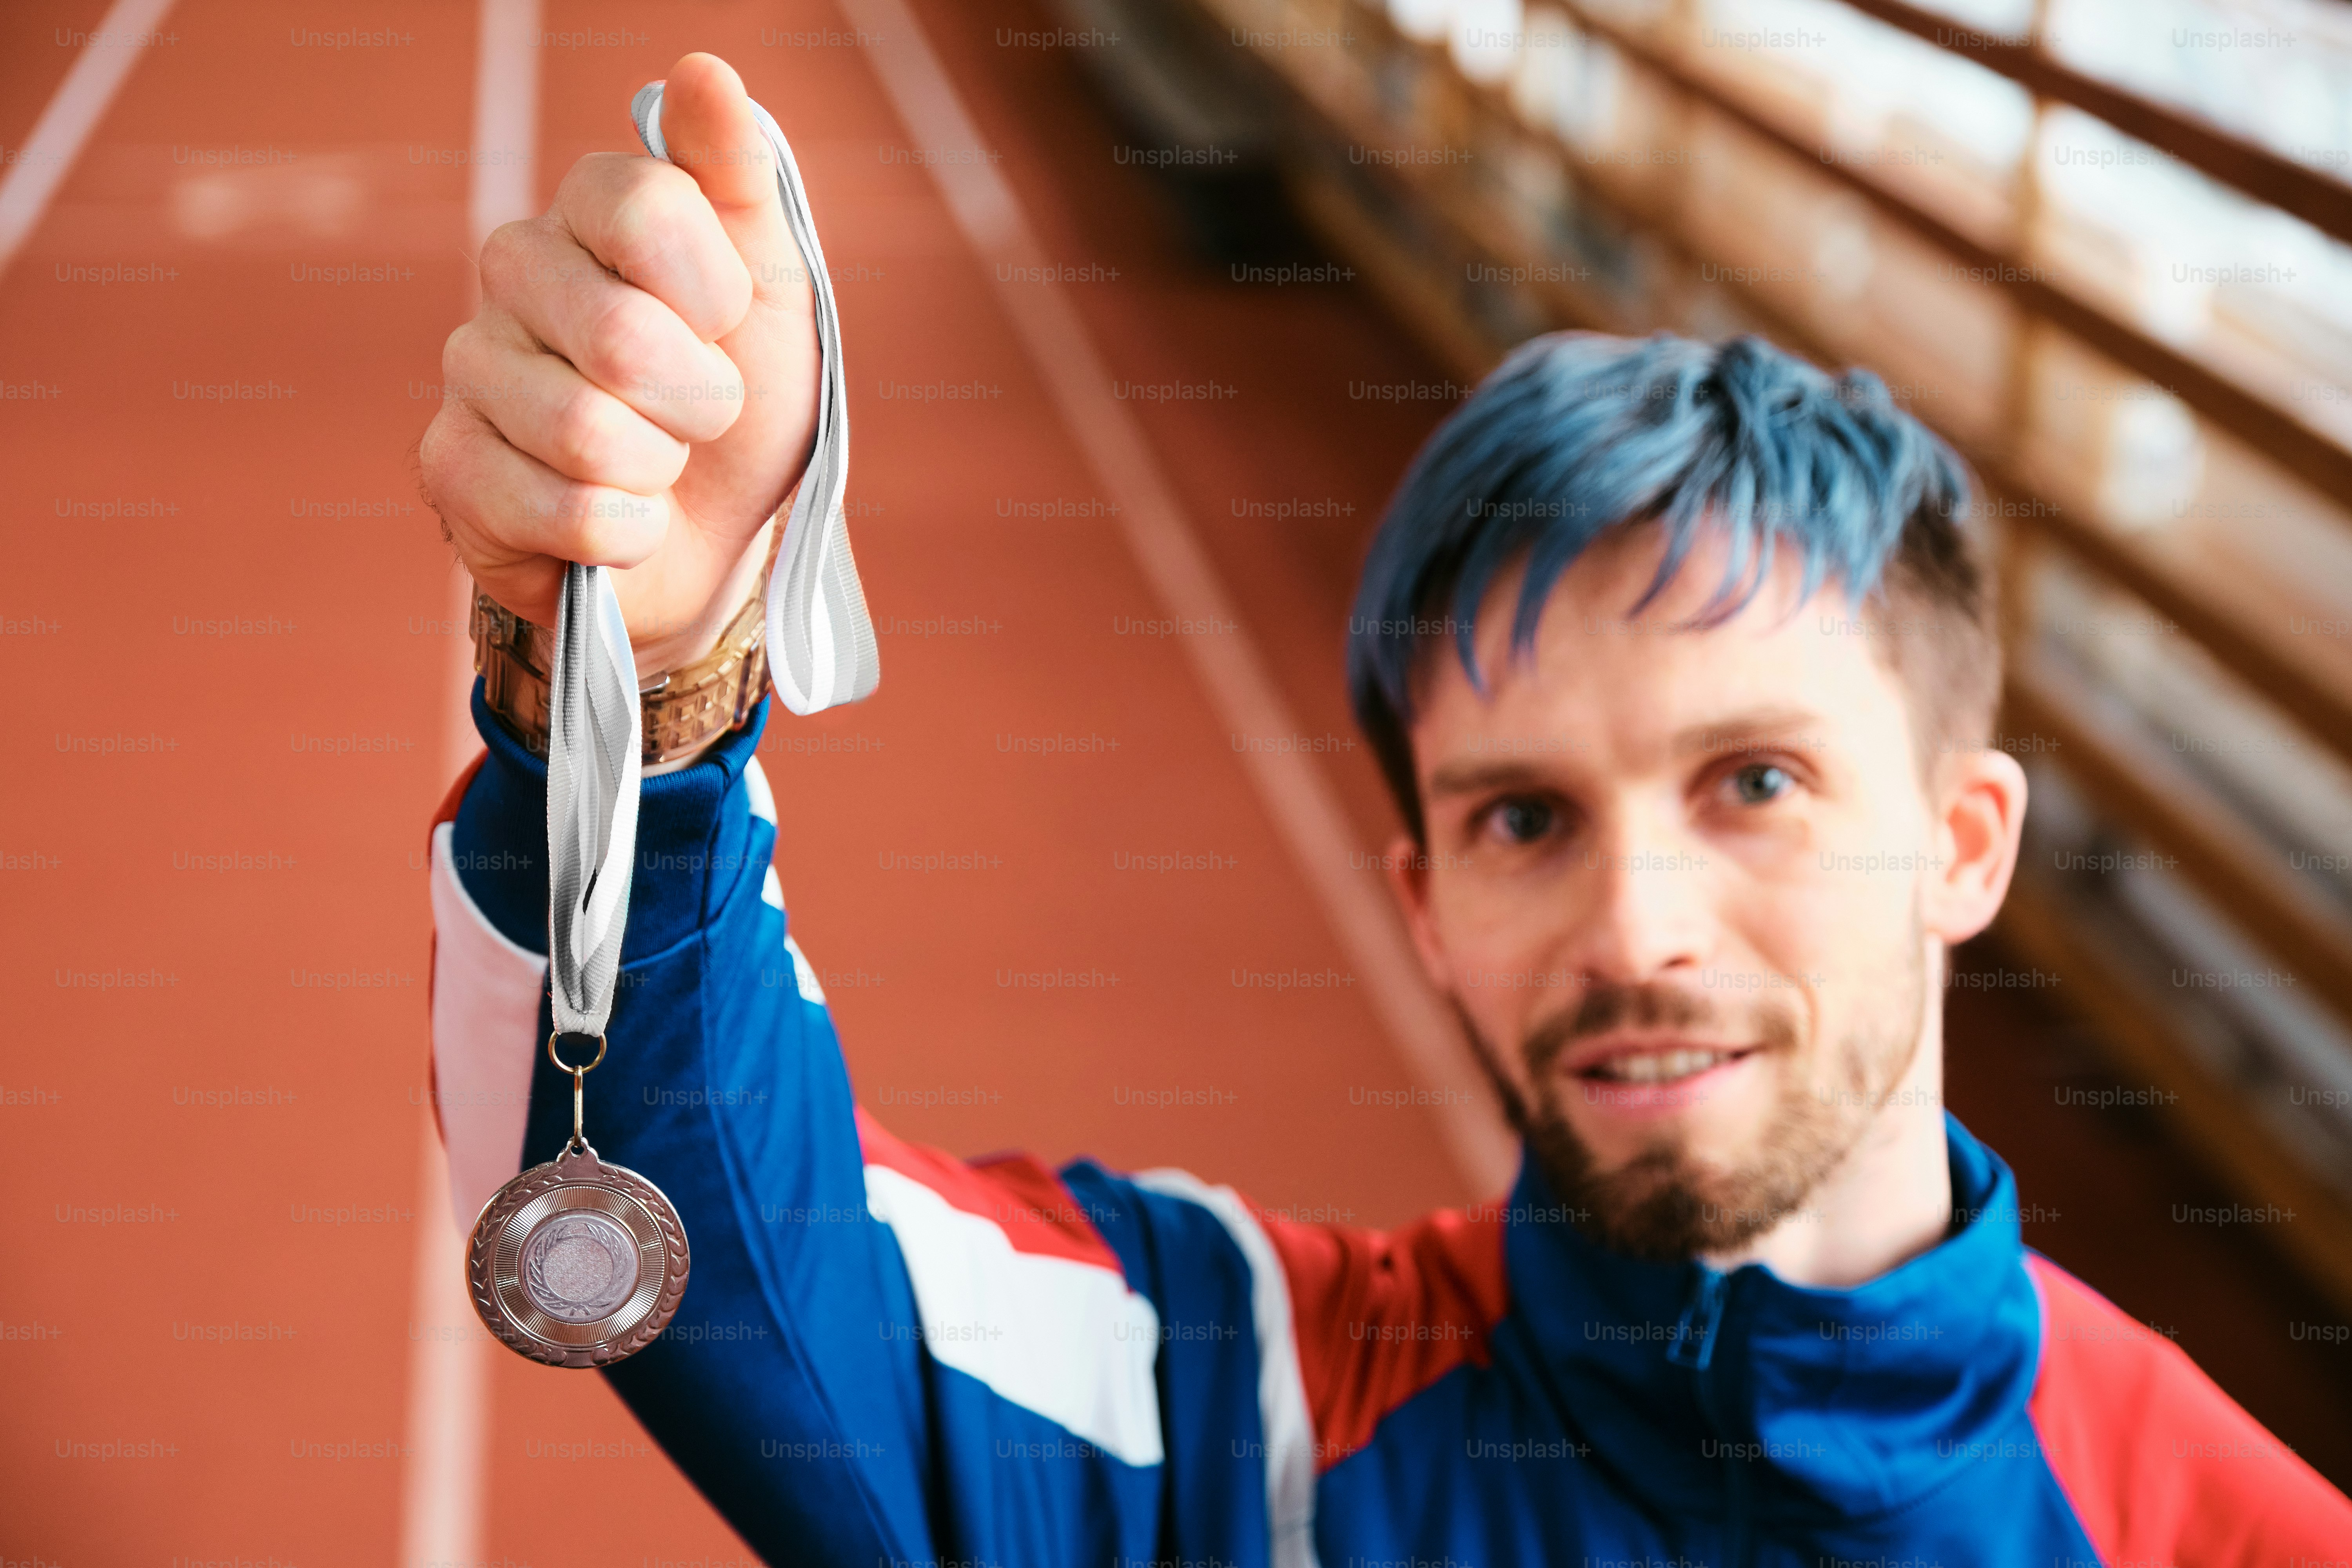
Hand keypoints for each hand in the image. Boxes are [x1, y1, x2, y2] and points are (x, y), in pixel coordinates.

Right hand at [419, 52, 819, 675]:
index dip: (711, 291)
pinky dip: (619, 533)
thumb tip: (702, 71)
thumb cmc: (748, 402)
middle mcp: (513, 270)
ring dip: (657, 470)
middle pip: (618, 335)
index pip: (642, 206)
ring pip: (587, 432)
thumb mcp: (775, 289)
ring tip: (656, 465)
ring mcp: (470, 368)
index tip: (725, 323)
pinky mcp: (449, 467)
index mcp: (589, 209)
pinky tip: (620, 522)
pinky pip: (556, 508)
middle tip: (699, 414)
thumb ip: (740, 177)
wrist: (718, 535)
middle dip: (697, 400)